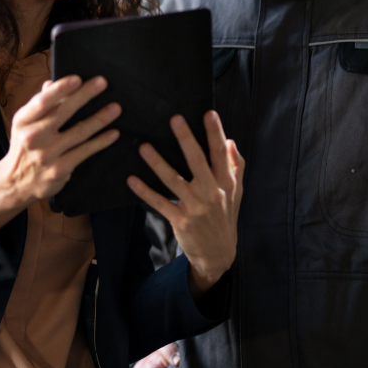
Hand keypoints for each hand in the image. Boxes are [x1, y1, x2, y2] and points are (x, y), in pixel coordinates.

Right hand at [0, 75, 120, 229]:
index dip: (60, 89)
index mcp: (23, 121)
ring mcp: (47, 154)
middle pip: (63, 113)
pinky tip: (113, 133)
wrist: (17, 183)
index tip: (77, 79)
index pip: (42, 101)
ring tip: (115, 108)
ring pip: (78, 132)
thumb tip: (51, 83)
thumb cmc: (25, 147)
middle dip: (84, 96)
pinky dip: (100, 142)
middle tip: (102, 83)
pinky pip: (84, 152)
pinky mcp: (60, 169)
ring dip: (99, 119)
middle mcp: (33, 137)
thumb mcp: (25, 124)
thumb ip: (40, 105)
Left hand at [127, 111, 244, 297]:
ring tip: (143, 147)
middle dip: (186, 139)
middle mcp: (211, 192)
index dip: (215, 133)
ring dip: (157, 163)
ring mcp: (195, 207)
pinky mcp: (180, 220)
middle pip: (197, 161)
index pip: (220, 153)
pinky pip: (159, 203)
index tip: (208, 113)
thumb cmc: (225, 217)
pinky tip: (131, 180)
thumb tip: (231, 141)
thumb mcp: (236, 192)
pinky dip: (145, 192)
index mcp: (225, 182)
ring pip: (174, 180)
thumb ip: (235, 166)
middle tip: (174, 119)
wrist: (218, 254)